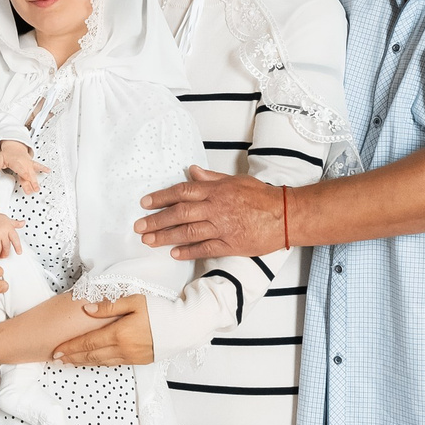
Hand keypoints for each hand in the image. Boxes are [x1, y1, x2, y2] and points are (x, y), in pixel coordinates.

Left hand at [0, 140, 40, 191]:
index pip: (20, 169)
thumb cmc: (8, 153)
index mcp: (16, 162)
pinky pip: (38, 166)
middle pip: (27, 174)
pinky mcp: (31, 164)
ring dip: (35, 180)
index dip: (24, 174)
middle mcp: (24, 163)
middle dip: (30, 182)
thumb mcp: (0, 157)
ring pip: (32, 173)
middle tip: (32, 190)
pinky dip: (43, 168)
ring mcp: (28, 164)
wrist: (14, 146)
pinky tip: (48, 171)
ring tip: (37, 188)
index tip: (26, 179)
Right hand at [0, 207, 22, 259]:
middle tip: (4, 255)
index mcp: (8, 228)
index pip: (15, 239)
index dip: (18, 247)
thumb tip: (23, 223)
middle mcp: (2, 233)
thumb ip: (16, 223)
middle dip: (5, 253)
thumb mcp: (7, 219)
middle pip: (6, 247)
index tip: (19, 252)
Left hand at [51, 296, 153, 366]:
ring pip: (101, 362)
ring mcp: (131, 357)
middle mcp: (123, 349)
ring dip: (84, 362)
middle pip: (91, 355)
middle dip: (72, 358)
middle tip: (57, 359)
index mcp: (119, 333)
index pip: (88, 342)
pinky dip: (99, 363)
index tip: (56, 351)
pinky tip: (94, 361)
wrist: (184, 327)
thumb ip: (109, 306)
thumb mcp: (134, 301)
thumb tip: (87, 309)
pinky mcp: (139, 360)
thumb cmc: (161, 310)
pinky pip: (114, 364)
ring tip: (70, 362)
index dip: (70, 347)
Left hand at [136, 166, 286, 260]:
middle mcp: (216, 208)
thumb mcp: (235, 180)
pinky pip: (205, 248)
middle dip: (156, 220)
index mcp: (216, 191)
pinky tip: (173, 253)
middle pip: (180, 213)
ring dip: (166, 236)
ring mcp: (223, 227)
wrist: (286, 214)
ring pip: (188, 232)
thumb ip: (211, 178)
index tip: (145, 203)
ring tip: (149, 241)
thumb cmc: (262, 196)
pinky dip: (188, 251)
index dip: (161, 197)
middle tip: (139, 226)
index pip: (182, 192)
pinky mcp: (230, 245)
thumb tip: (191, 171)